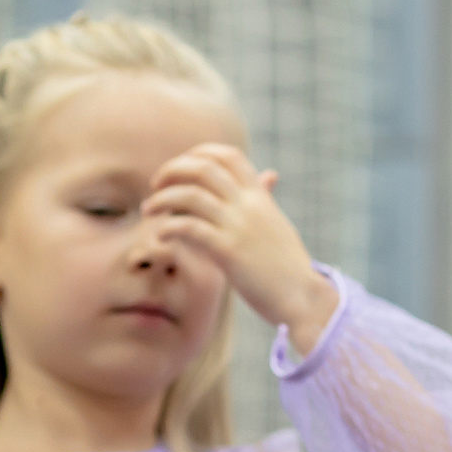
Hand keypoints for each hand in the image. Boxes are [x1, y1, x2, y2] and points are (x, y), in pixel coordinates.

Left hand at [144, 143, 339, 350]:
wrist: (302, 297)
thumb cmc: (288, 265)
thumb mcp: (278, 223)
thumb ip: (266, 198)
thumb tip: (269, 176)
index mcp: (260, 197)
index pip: (227, 155)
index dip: (198, 154)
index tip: (181, 169)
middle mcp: (249, 205)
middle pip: (203, 167)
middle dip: (172, 170)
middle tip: (156, 185)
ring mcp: (239, 227)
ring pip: (190, 195)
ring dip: (161, 199)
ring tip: (148, 210)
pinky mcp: (228, 251)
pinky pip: (189, 228)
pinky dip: (168, 227)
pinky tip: (161, 236)